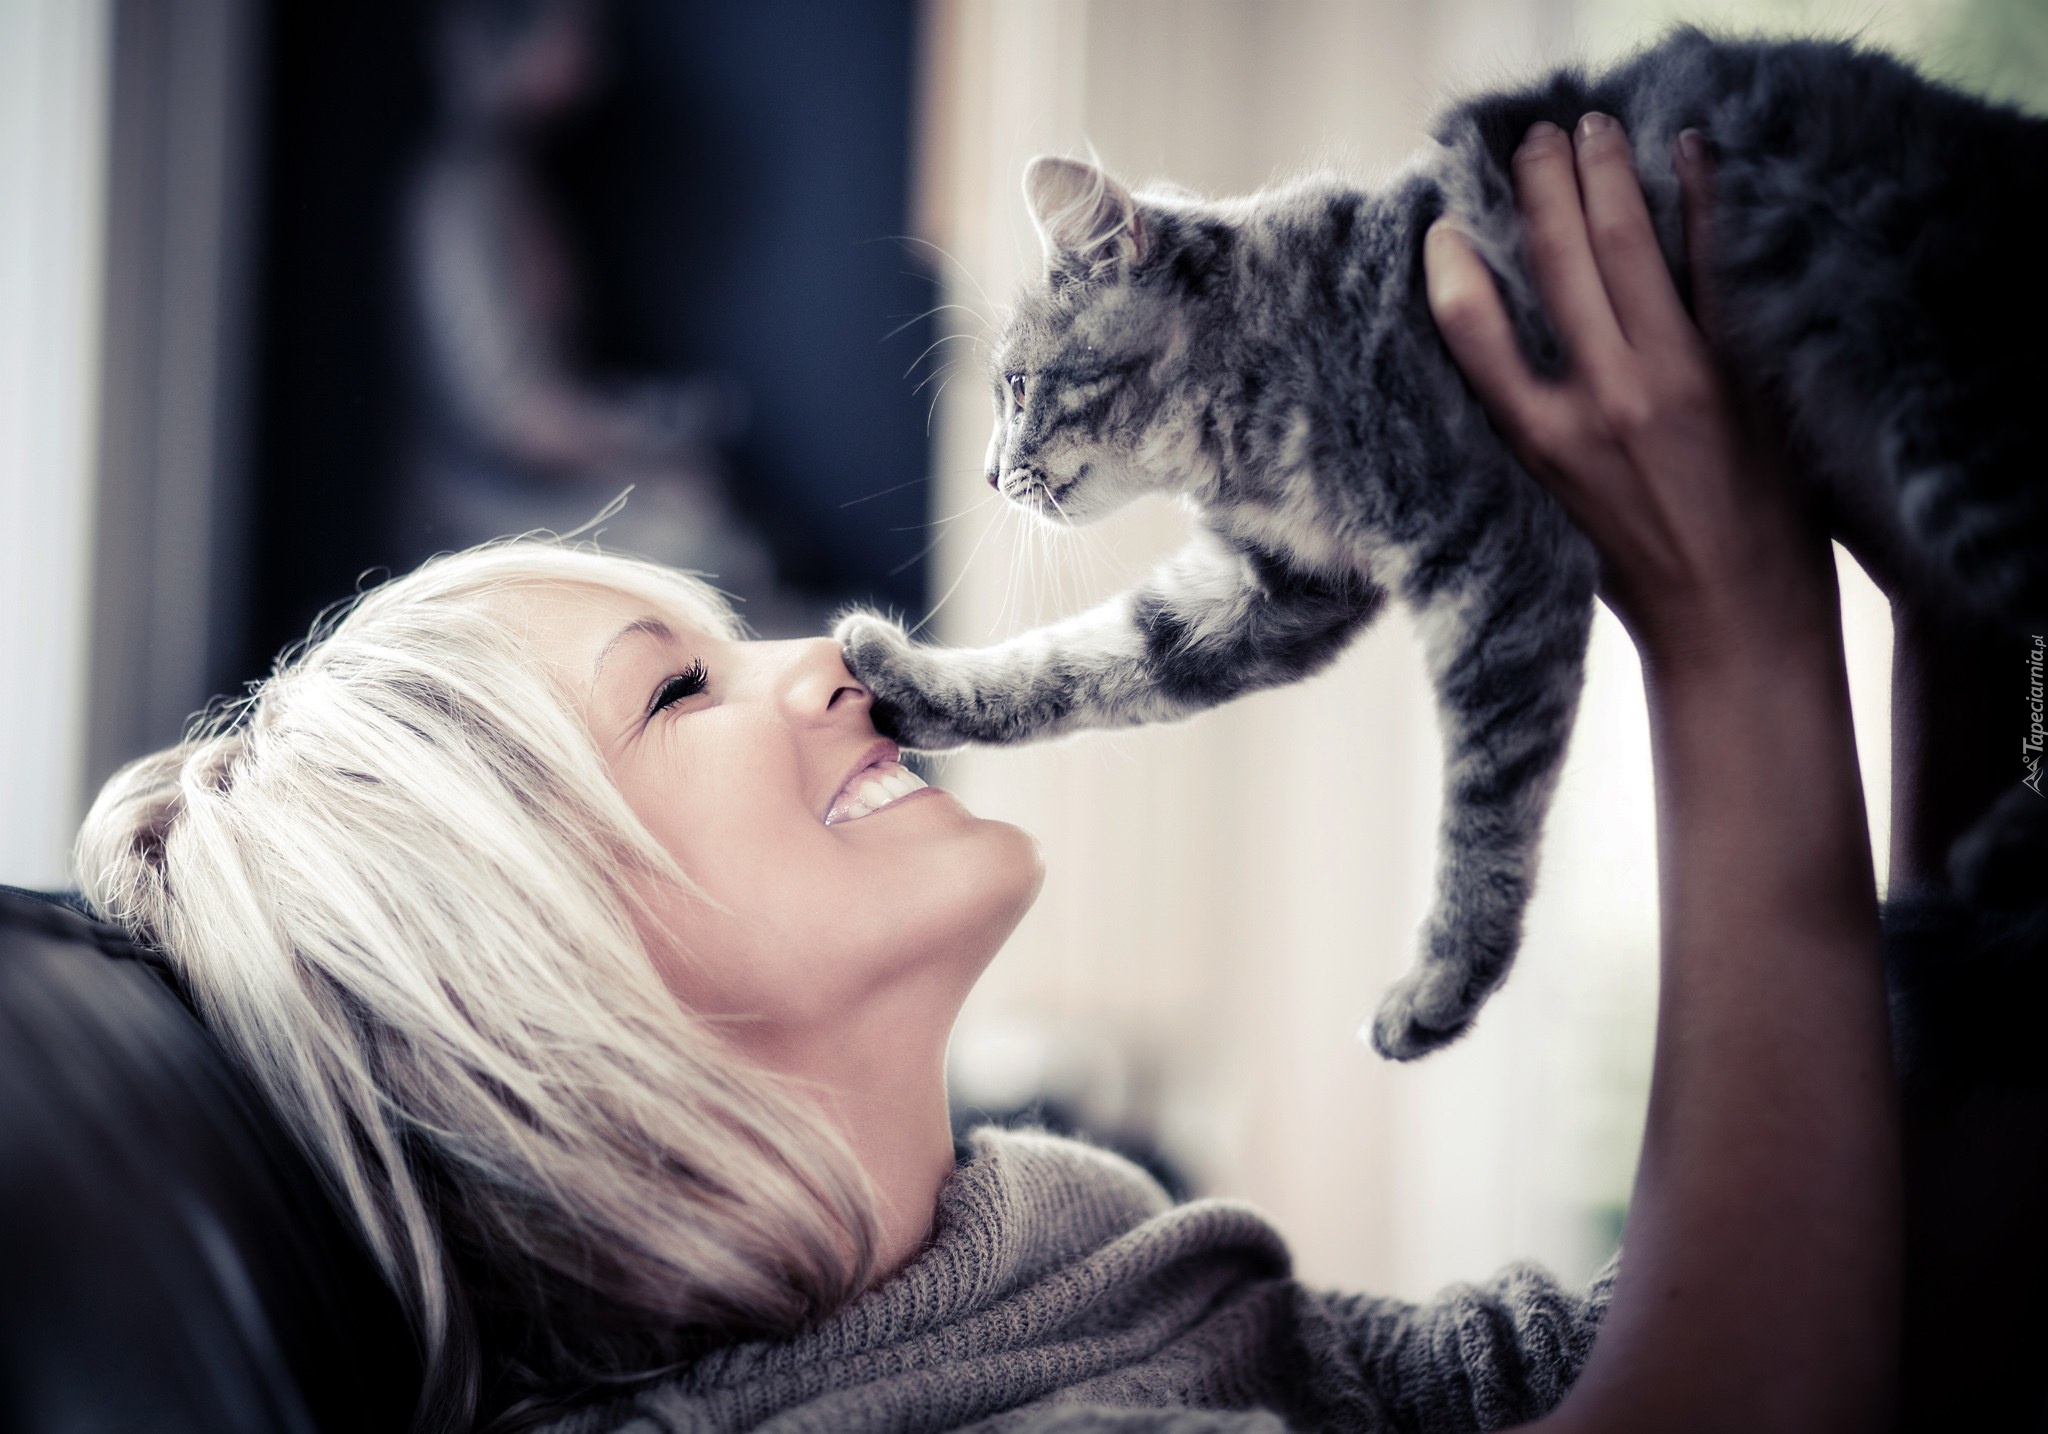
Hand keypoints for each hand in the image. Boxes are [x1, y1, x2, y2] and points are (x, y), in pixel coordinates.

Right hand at [1424, 114, 1833, 672]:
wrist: (1736, 625)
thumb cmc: (1634, 577)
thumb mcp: (1548, 511)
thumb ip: (1528, 433)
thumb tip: (1504, 363)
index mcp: (1539, 443)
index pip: (1472, 328)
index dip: (1450, 265)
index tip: (1443, 226)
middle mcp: (1601, 402)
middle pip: (1556, 261)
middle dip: (1539, 185)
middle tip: (1531, 139)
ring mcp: (1677, 380)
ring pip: (1628, 245)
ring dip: (1606, 172)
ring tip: (1592, 128)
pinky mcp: (1743, 372)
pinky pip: (1718, 264)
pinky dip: (1701, 200)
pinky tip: (1688, 153)